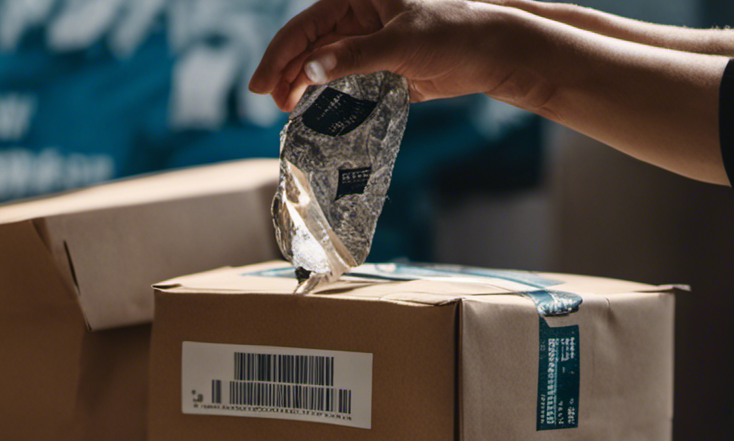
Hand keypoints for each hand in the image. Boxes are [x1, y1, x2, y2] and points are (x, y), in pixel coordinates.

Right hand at [248, 0, 534, 111]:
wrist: (488, 53)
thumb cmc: (449, 34)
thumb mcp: (399, 43)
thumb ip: (353, 58)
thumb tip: (311, 73)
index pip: (306, 26)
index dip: (279, 56)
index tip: (259, 87)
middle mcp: (359, 18)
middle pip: (310, 47)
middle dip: (288, 75)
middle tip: (275, 106)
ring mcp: (368, 43)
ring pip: (324, 66)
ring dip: (306, 89)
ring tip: (291, 113)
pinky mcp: (380, 68)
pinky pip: (345, 83)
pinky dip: (329, 99)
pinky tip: (317, 115)